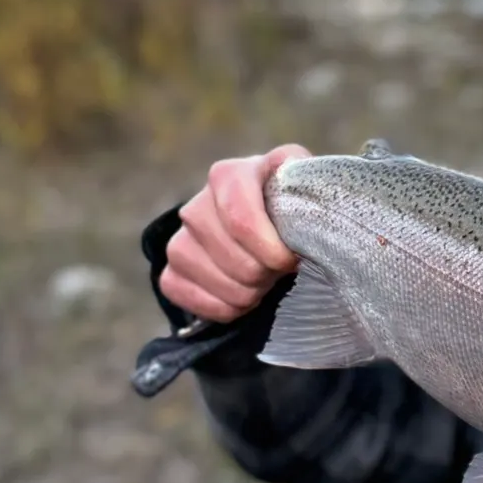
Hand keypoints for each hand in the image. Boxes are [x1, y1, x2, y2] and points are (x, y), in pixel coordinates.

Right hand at [159, 144, 308, 321]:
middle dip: (265, 273)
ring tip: (265, 280)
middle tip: (280, 269)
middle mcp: (199, 203)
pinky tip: (243, 298)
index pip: (240, 219)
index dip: (270, 249)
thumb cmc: (291, 204)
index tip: (292, 260)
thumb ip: (310, 191)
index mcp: (232, 174)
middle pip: (232, 257)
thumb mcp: (306, 187)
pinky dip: (223, 308)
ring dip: (248, 292)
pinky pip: (188, 298)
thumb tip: (311, 222)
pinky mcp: (171, 270)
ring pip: (215, 281)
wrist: (268, 223)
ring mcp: (180, 237)